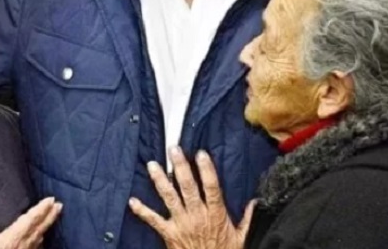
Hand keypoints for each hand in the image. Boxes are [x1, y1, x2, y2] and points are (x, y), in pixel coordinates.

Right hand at [0, 194, 61, 248]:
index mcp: (13, 238)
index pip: (31, 220)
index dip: (42, 208)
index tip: (52, 199)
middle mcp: (22, 247)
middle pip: (39, 229)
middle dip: (49, 217)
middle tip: (59, 206)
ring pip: (38, 241)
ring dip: (45, 228)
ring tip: (50, 221)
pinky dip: (38, 243)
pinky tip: (38, 243)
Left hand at [129, 147, 253, 248]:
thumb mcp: (241, 238)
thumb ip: (248, 218)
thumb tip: (255, 202)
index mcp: (216, 214)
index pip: (211, 187)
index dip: (206, 170)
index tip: (201, 153)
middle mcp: (197, 216)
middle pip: (188, 187)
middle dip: (180, 167)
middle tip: (173, 150)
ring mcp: (182, 224)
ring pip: (169, 198)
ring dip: (160, 181)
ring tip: (152, 165)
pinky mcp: (169, 234)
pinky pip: (154, 220)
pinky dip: (142, 211)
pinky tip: (132, 201)